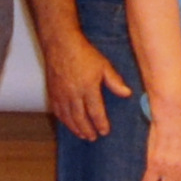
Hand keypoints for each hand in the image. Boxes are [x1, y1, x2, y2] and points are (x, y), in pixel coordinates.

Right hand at [39, 23, 131, 138]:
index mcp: (88, 87)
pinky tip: (69, 124)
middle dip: (88, 130)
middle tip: (94, 137)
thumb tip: (127, 94)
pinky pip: (57, 112)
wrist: (60, 44)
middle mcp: (73, 94)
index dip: (100, 124)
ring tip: (83, 135)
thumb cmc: (83, 53)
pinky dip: (64, 121)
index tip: (104, 131)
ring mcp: (61, 94)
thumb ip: (115, 81)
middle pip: (81, 119)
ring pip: (68, 118)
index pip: (95, 112)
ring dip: (76, 129)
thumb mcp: (103, 65)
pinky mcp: (52, 92)